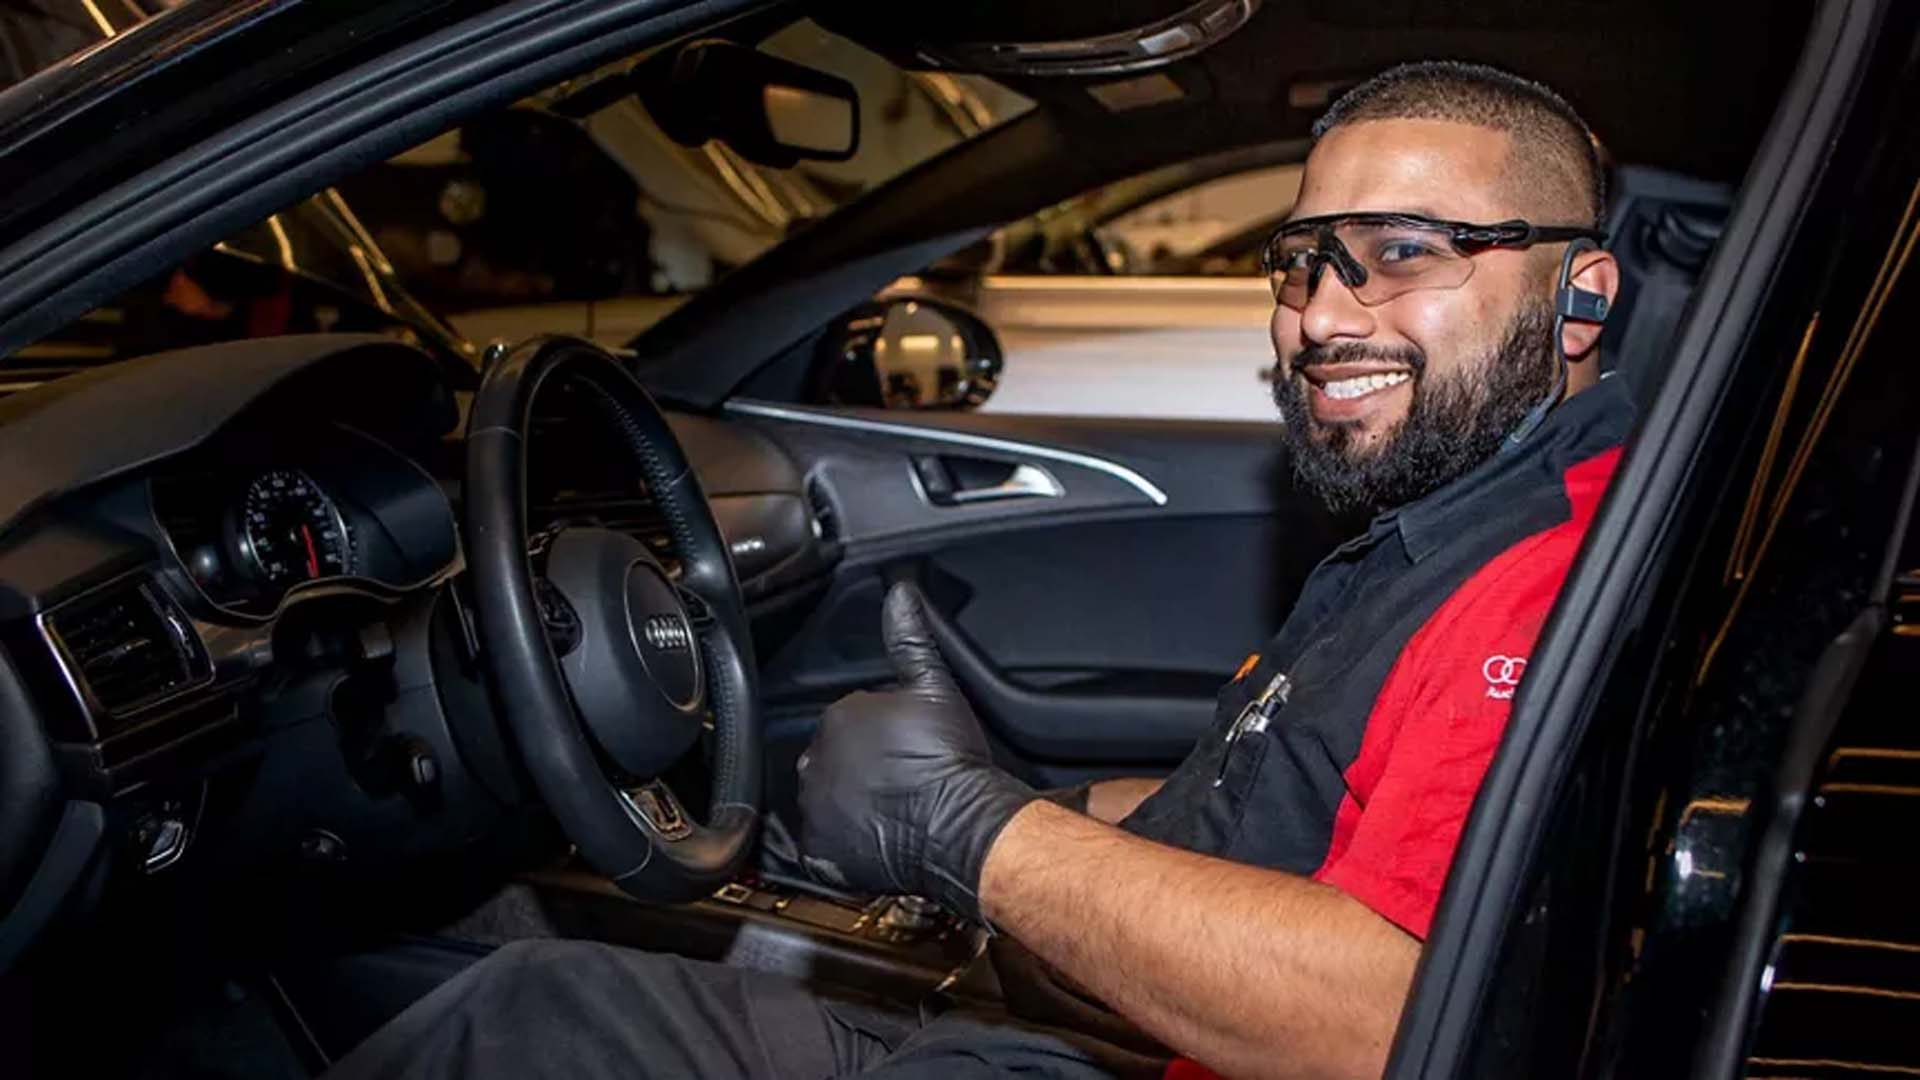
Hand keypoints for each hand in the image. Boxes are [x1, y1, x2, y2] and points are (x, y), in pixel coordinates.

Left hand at [796, 582, 1034, 919]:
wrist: (958, 823)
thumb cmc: (948, 757)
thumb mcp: (933, 686)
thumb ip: (910, 638)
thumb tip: (900, 593)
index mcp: (838, 717)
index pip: (851, 722)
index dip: (880, 736)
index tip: (906, 748)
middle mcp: (815, 759)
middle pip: (836, 760)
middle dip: (862, 768)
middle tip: (902, 779)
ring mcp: (816, 807)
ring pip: (828, 799)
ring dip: (852, 803)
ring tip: (893, 809)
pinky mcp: (821, 849)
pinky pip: (825, 844)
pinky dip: (844, 843)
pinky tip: (877, 838)